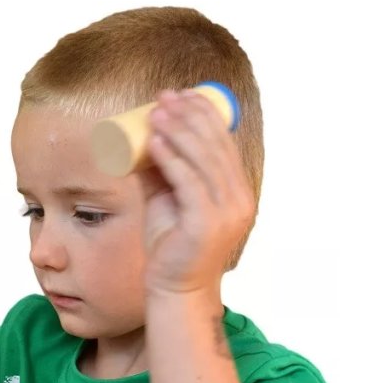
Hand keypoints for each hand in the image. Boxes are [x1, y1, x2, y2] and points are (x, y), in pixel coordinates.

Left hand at [142, 89, 254, 297]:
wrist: (174, 288)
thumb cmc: (170, 245)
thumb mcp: (167, 200)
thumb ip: (161, 172)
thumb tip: (143, 139)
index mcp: (236, 190)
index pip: (223, 142)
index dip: (203, 114)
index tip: (179, 95)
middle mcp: (238, 198)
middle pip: (215, 145)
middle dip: (189, 115)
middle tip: (165, 97)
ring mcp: (226, 211)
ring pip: (202, 159)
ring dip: (178, 130)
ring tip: (156, 112)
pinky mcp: (207, 223)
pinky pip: (188, 182)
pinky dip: (171, 159)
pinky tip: (155, 142)